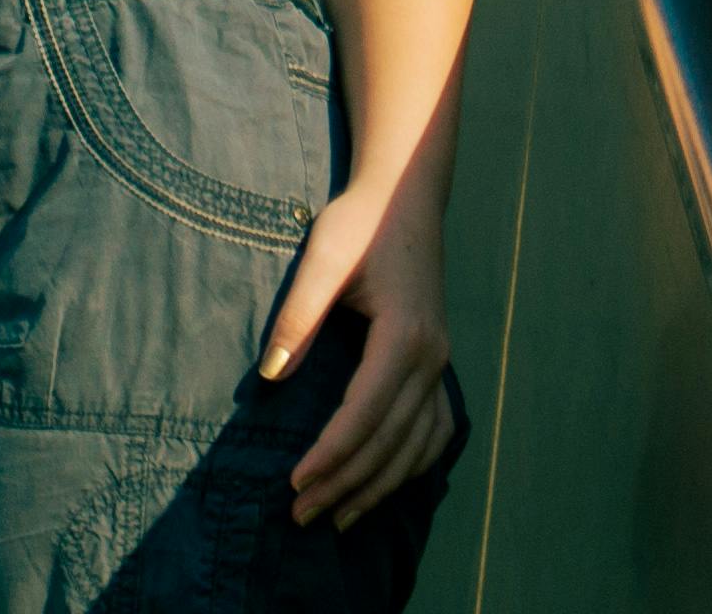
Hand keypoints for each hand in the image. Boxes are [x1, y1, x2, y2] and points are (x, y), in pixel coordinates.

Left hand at [261, 176, 459, 530]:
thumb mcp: (324, 257)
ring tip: (338, 519)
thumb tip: (270, 376)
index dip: (331, 455)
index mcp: (405, 334)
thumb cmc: (361, 221)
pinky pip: (436, 429)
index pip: (366, 414)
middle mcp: (432, 356)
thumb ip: (299, 315)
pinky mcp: (437, 360)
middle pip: (391, 441)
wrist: (406, 192)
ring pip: (418, 445)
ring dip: (379, 486)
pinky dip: (413, 464)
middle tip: (300, 517)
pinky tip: (386, 485)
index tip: (294, 484)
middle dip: (346, 484)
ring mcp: (441, 361)